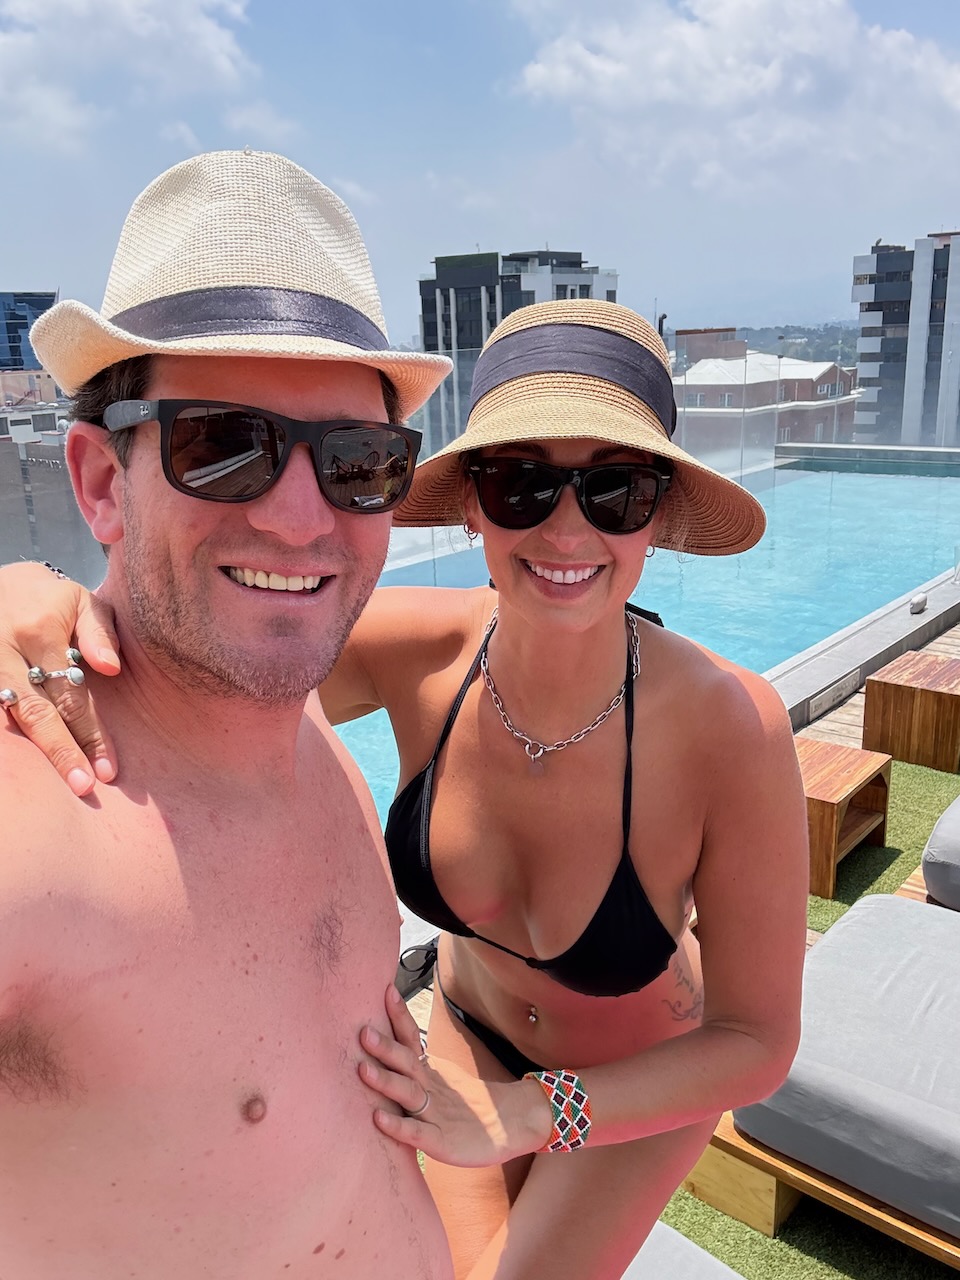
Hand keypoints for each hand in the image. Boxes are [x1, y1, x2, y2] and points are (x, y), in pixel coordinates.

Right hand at [0, 562, 120, 795]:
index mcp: (39, 629)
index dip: (90, 733)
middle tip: (84, 786)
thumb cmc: (51, 598)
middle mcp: (6, 650)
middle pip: (37, 712)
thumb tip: (110, 669)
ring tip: (64, 781)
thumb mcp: (82, 601)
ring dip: (38, 752)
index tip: (107, 768)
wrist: (1, 586)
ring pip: (11, 717)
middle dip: (62, 752)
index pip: (71, 693)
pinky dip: (11, 739)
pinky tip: (29, 765)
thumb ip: (100, 633)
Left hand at [358, 985, 550, 1167]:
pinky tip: (378, 1119)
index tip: (387, 990)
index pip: (412, 1038)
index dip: (399, 1015)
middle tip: (364, 1031)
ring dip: (386, 1081)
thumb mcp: (442, 1080)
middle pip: (407, 1062)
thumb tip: (386, 1047)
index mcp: (430, 1070)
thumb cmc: (470, 1104)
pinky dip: (397, 1126)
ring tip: (363, 1069)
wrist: (513, 1125)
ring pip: (408, 1093)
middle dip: (385, 1047)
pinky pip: (416, 1132)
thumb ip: (415, 1066)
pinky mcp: (440, 1141)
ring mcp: (436, 1113)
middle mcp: (431, 1087)